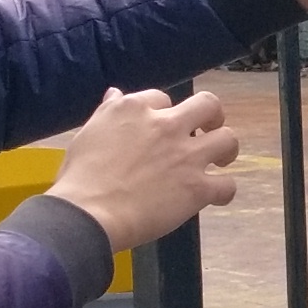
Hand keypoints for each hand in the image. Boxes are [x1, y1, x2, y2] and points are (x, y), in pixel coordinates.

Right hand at [48, 84, 238, 250]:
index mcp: (135, 109)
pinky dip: (224, 191)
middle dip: (211, 116)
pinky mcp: (196, 188)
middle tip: (207, 131)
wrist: (88, 214)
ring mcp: (185, 156)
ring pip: (227, 138)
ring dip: (226, 148)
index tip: (160, 128)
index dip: (164, 113)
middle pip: (207, 104)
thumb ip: (107, 112)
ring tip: (219, 160)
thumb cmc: (80, 178)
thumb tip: (115, 93)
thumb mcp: (88, 133)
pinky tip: (214, 196)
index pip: (162, 97)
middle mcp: (165, 125)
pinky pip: (227, 185)